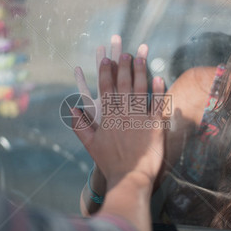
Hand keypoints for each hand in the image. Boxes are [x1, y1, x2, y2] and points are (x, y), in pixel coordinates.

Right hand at [72, 50, 164, 190]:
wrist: (129, 178)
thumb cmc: (109, 162)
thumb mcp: (90, 144)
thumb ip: (80, 126)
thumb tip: (71, 109)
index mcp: (107, 117)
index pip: (106, 89)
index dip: (106, 73)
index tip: (106, 60)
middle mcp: (123, 114)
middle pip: (123, 85)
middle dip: (123, 66)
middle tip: (125, 52)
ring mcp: (139, 119)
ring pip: (140, 90)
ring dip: (140, 71)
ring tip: (141, 56)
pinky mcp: (155, 126)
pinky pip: (157, 105)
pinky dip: (158, 91)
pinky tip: (159, 77)